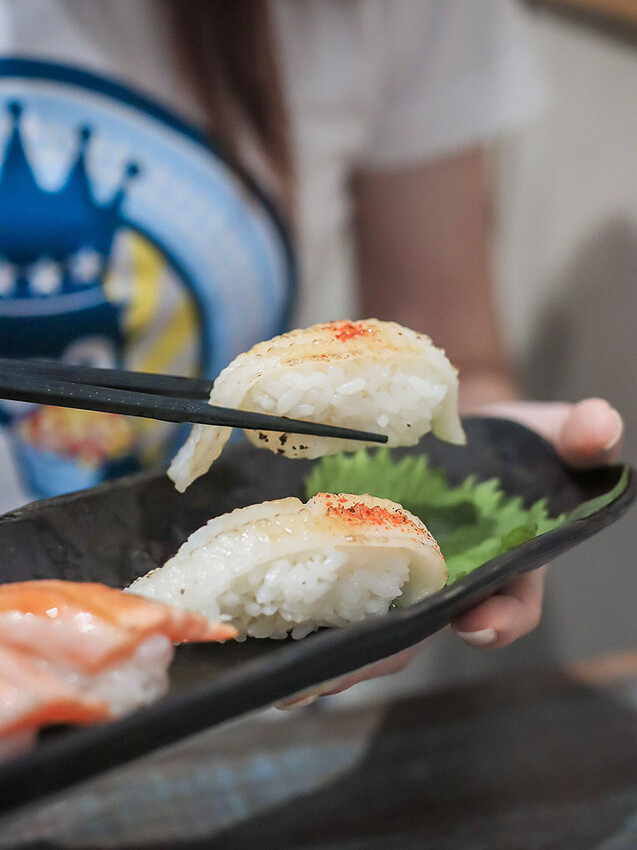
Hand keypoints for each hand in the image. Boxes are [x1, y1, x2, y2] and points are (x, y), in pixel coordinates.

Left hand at [278, 398, 622, 707]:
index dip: (501, 618)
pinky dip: (304, 610)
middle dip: (377, 658)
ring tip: (281, 677)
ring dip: (328, 653)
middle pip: (420, 631)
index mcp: (507, 567)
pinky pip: (336, 589)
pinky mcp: (362, 554)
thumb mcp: (551, 430)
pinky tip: (265, 628)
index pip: (511, 606)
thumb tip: (601, 423)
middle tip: (326, 682)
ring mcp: (402, 574)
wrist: (458, 425)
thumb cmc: (512, 440)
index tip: (478, 622)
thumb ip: (579, 433)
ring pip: (370, 624)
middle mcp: (451, 584)